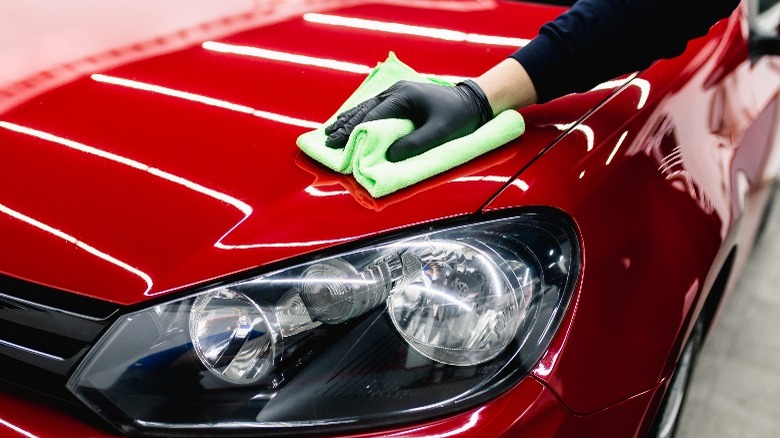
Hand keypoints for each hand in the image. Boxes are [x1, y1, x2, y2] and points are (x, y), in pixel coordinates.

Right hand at [324, 79, 493, 161]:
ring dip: (349, 120)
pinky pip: (374, 108)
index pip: (374, 115)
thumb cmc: (458, 117)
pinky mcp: (400, 99)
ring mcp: (397, 93)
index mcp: (404, 96)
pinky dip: (359, 116)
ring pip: (367, 107)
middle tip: (328, 140)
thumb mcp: (440, 133)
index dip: (355, 131)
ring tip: (330, 131)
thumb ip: (415, 144)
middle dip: (345, 125)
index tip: (340, 143)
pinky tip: (348, 122)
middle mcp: (396, 91)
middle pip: (365, 110)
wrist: (472, 102)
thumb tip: (389, 155)